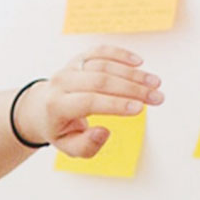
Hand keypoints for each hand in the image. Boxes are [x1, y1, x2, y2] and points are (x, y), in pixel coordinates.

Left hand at [21, 46, 162, 157]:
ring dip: (133, 74)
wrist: (42, 108)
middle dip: (132, 89)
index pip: (88, 101)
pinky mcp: (79, 58)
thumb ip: (87, 145)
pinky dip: (120, 54)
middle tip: (157, 97)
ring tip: (155, 84)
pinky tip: (139, 62)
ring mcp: (71, 67)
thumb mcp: (68, 147)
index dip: (115, 104)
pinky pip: (101, 52)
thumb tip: (104, 132)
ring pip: (104, 65)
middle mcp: (61, 82)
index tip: (140, 109)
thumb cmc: (60, 129)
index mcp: (57, 105)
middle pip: (100, 81)